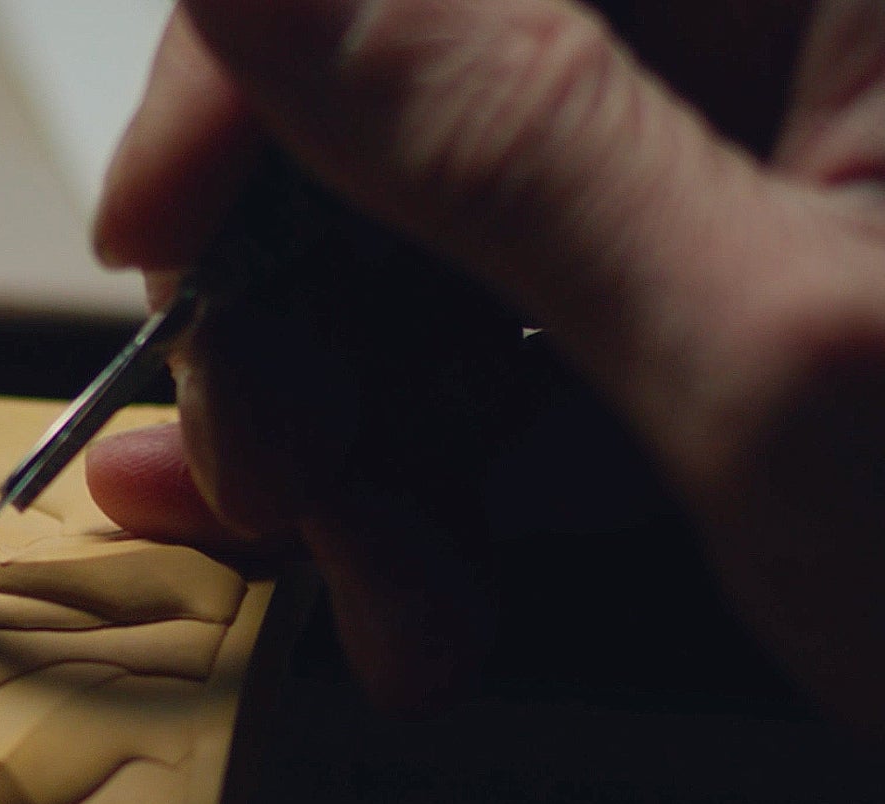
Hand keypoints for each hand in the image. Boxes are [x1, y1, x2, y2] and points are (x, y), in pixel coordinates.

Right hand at [86, 0, 884, 730]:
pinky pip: (502, 317)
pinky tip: (397, 569)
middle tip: (290, 490)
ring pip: (432, 223)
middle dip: (310, 305)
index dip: (257, 63)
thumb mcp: (770, 372)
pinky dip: (428, 453)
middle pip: (411, 83)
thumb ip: (496, 137)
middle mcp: (785, 25)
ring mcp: (757, 140)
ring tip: (393, 599)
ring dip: (362, 425)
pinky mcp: (725, 258)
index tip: (163, 231)